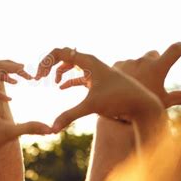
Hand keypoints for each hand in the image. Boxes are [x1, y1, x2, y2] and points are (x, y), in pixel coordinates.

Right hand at [35, 48, 164, 140]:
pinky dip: (68, 79)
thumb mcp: (92, 106)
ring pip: (71, 64)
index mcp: (88, 61)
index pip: (59, 51)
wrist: (142, 104)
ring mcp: (94, 72)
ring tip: (51, 82)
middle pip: (63, 55)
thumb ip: (70, 115)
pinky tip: (61, 87)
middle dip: (48, 64)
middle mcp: (91, 63)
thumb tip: (52, 129)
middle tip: (39, 77)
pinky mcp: (97, 81)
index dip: (45, 62)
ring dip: (58, 70)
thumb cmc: (119, 100)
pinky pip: (78, 75)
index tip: (39, 78)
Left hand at [111, 42, 180, 107]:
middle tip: (153, 77)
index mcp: (158, 67)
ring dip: (140, 68)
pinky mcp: (117, 64)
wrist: (117, 107)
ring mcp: (129, 61)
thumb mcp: (164, 102)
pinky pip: (126, 64)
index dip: (180, 47)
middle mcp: (143, 61)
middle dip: (156, 61)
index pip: (174, 49)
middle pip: (154, 54)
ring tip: (137, 85)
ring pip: (139, 60)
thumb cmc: (143, 107)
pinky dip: (127, 71)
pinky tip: (125, 83)